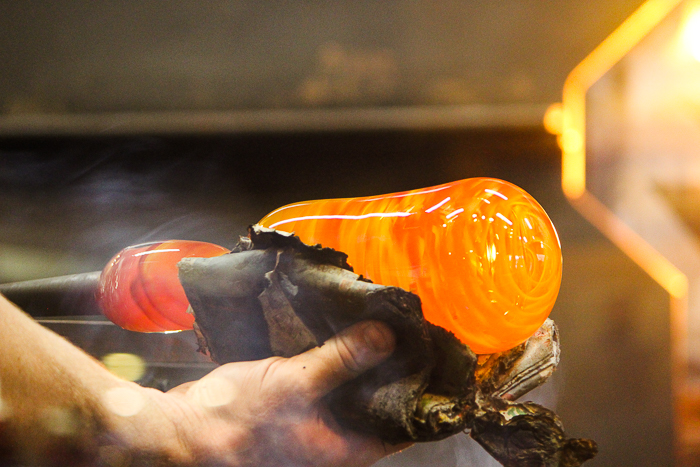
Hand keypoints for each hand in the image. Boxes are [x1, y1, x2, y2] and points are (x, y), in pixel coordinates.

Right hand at [152, 320, 407, 465]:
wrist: (179, 432)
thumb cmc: (236, 421)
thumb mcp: (297, 383)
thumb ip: (343, 360)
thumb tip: (387, 336)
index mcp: (344, 449)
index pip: (401, 424)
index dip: (419, 392)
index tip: (432, 357)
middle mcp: (333, 441)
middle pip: (375, 404)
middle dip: (388, 368)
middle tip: (403, 329)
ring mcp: (310, 426)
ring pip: (346, 391)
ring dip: (358, 360)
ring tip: (374, 323)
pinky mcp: (289, 409)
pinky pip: (320, 383)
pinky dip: (329, 360)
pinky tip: (332, 332)